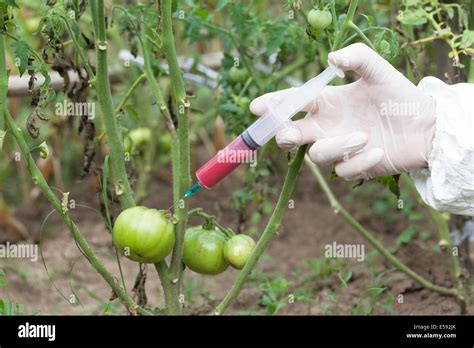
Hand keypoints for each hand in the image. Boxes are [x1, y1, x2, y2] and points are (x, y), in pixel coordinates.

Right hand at [250, 43, 435, 179]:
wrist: (426, 126)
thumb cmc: (399, 96)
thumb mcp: (380, 71)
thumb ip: (357, 58)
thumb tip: (331, 58)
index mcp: (327, 103)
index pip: (293, 103)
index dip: (273, 104)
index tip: (257, 106)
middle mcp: (326, 127)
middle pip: (291, 136)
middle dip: (284, 135)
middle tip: (290, 133)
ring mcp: (338, 149)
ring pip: (317, 156)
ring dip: (337, 146)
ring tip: (364, 136)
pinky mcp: (353, 167)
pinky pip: (343, 170)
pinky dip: (359, 161)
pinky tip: (378, 151)